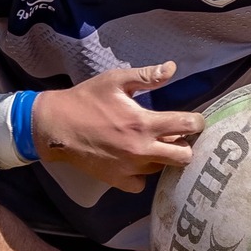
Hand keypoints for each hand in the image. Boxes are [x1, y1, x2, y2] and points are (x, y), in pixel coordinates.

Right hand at [31, 64, 202, 190]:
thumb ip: (146, 76)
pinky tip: (137, 162)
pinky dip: (143, 174)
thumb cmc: (85, 100)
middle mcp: (141, 149)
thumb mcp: (115, 81)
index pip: (187, 126)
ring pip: (163, 169)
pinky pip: (142, 183)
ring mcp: (129, 167)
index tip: (193, 120)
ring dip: (163, 158)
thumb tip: (172, 68)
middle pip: (184, 156)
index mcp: (143, 122)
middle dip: (186, 145)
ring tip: (154, 146)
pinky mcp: (117, 180)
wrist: (55, 127)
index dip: (196, 122)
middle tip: (176, 137)